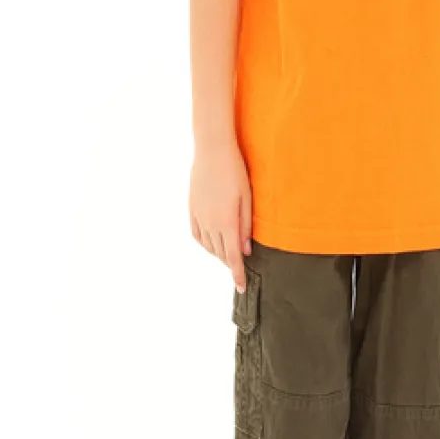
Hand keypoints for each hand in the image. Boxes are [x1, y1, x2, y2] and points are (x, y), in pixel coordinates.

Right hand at [190, 140, 252, 289]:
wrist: (212, 150)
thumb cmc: (235, 171)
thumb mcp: (247, 198)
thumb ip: (246, 226)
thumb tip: (245, 250)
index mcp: (226, 223)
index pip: (232, 258)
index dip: (237, 275)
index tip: (241, 288)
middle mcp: (210, 223)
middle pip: (220, 254)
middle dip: (230, 264)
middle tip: (240, 269)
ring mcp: (198, 216)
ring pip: (208, 246)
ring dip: (219, 254)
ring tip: (229, 255)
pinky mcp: (192, 208)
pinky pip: (197, 234)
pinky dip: (205, 243)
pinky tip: (211, 244)